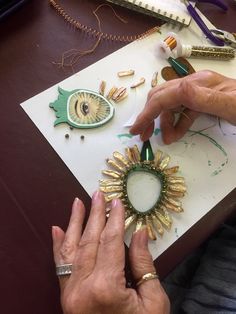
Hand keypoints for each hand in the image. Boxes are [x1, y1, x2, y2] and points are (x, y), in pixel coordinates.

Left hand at [52, 191, 169, 313]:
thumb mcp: (153, 302)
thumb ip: (144, 265)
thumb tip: (138, 233)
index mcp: (106, 289)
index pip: (110, 242)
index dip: (115, 219)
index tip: (117, 202)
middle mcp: (82, 288)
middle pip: (90, 241)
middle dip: (95, 214)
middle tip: (99, 195)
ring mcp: (71, 293)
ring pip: (72, 249)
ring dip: (76, 223)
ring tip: (78, 203)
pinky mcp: (67, 297)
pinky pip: (60, 266)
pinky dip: (59, 246)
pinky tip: (58, 228)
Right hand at [130, 70, 235, 143]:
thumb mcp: (231, 105)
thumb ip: (203, 98)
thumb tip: (178, 91)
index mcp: (199, 84)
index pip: (165, 96)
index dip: (147, 112)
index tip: (136, 130)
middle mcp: (195, 85)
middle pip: (162, 97)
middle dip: (150, 115)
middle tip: (144, 135)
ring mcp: (199, 92)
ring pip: (171, 105)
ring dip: (164, 122)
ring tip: (166, 139)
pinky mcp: (203, 101)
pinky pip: (183, 111)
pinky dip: (176, 123)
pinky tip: (176, 134)